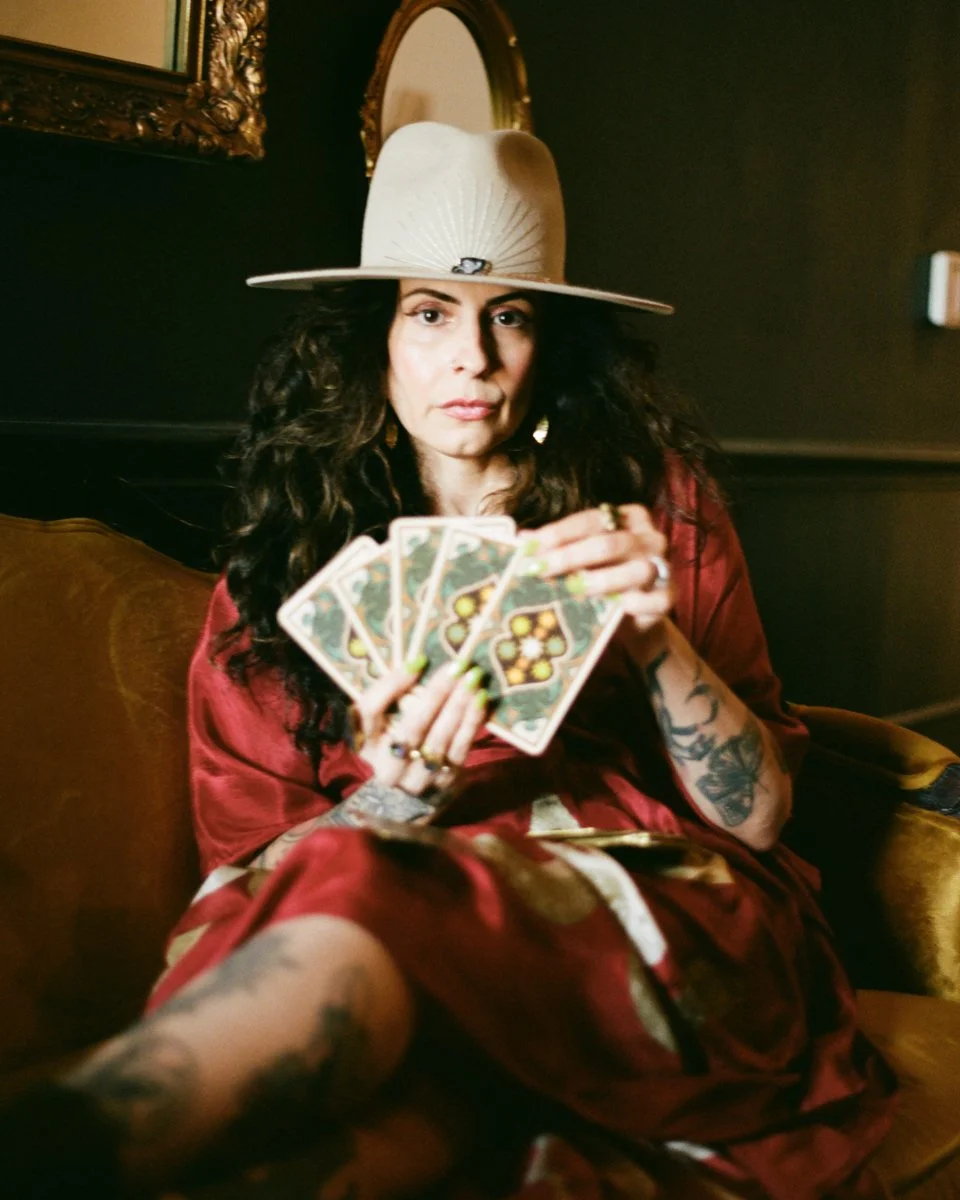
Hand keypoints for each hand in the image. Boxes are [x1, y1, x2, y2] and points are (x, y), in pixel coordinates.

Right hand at [351, 657, 488, 802]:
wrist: (411, 789)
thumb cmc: (397, 738)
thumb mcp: (385, 721)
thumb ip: (395, 696)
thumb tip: (422, 661)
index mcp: (364, 743)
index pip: (370, 710)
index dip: (393, 685)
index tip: (419, 661)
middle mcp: (385, 766)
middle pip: (411, 727)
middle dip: (436, 694)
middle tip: (457, 666)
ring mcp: (414, 779)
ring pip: (438, 739)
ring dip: (458, 705)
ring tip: (473, 679)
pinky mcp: (442, 783)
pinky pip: (459, 749)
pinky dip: (471, 722)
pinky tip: (480, 699)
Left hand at [523, 503, 674, 645]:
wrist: (631, 618)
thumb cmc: (602, 580)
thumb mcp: (579, 561)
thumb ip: (557, 547)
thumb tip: (523, 539)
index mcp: (628, 517)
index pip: (589, 520)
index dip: (558, 533)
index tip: (530, 547)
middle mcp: (649, 537)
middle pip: (608, 543)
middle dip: (569, 557)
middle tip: (539, 570)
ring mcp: (663, 565)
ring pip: (635, 569)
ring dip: (601, 580)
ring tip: (573, 589)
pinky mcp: (669, 596)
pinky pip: (654, 599)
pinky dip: (633, 604)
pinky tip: (614, 608)